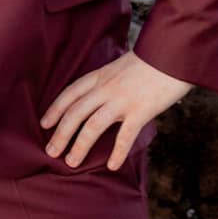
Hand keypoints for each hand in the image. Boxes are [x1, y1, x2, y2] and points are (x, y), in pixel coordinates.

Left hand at [41, 50, 192, 169]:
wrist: (174, 52)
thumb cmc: (152, 59)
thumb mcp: (121, 66)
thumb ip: (110, 81)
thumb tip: (104, 96)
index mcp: (99, 76)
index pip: (70, 94)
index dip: (55, 109)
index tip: (44, 123)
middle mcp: (105, 88)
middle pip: (75, 113)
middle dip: (60, 133)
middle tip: (50, 151)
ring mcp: (122, 100)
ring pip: (92, 126)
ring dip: (79, 146)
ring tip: (70, 162)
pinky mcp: (141, 111)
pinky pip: (125, 136)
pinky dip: (117, 152)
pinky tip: (112, 166)